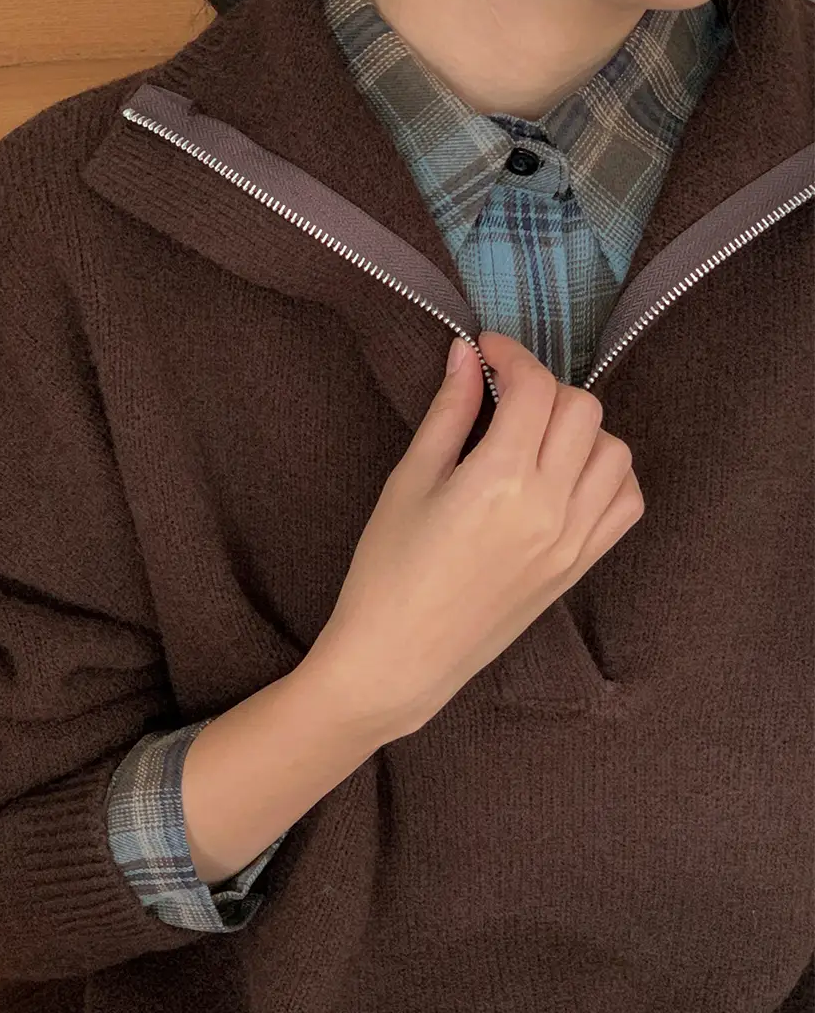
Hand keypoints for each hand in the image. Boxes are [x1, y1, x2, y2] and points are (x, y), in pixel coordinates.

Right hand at [306, 332, 644, 738]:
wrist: (398, 660)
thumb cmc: (386, 574)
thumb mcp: (409, 483)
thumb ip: (448, 414)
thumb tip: (466, 356)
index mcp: (501, 481)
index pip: (536, 388)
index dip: (512, 354)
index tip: (486, 351)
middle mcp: (550, 508)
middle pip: (584, 409)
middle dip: (544, 388)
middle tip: (504, 397)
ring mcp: (573, 541)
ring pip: (615, 451)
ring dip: (582, 429)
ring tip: (536, 438)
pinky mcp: (579, 567)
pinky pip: (625, 503)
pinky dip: (608, 475)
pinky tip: (566, 475)